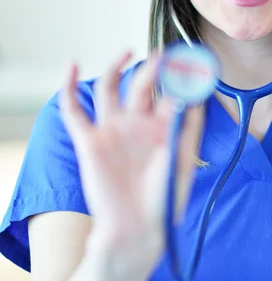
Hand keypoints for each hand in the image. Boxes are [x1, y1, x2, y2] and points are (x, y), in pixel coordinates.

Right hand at [59, 51, 203, 263]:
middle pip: (141, 86)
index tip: (191, 61)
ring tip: (129, 51)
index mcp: (162, 129)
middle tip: (164, 54)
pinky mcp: (90, 143)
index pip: (169, 93)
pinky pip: (74, 112)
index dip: (179, 77)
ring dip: (116, 67)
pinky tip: (72, 67)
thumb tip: (193, 93)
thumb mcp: (183, 159)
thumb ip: (187, 127)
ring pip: (109, 90)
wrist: (138, 229)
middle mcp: (137, 126)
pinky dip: (68, 88)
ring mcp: (113, 132)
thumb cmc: (165, 199)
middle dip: (152, 68)